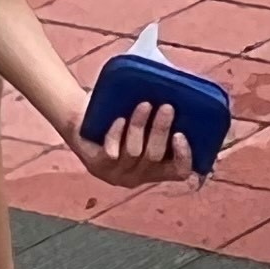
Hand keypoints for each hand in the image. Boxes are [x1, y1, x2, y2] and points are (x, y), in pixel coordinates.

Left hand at [66, 101, 194, 188]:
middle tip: (167, 106)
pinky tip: (120, 118)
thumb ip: (166, 111)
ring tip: (144, 104)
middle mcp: (138, 176)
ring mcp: (116, 174)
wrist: (81, 116)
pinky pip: (112, 151)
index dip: (184, 156)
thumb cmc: (119, 113)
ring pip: (134, 152)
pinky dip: (117, 133)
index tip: (181, 133)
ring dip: (141, 126)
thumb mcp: (146, 115)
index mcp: (156, 168)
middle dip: (162, 130)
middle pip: (155, 157)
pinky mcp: (97, 166)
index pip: (179, 172)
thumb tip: (189, 92)